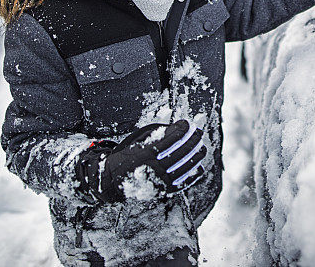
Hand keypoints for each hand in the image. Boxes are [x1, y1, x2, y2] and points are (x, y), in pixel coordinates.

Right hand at [77, 119, 206, 202]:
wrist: (112, 181)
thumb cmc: (126, 157)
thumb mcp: (136, 141)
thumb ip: (156, 134)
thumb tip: (176, 127)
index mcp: (146, 154)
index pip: (172, 139)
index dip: (182, 129)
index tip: (187, 123)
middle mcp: (155, 168)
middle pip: (182, 151)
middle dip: (193, 139)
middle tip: (198, 132)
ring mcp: (160, 181)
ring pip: (186, 167)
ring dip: (197, 155)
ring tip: (202, 147)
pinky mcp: (163, 191)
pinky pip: (183, 183)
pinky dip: (193, 174)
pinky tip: (199, 166)